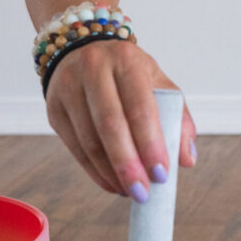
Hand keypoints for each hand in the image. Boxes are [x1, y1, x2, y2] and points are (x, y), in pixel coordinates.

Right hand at [45, 39, 196, 200]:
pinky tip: (111, 184)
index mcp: (127, 60)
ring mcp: (69, 88)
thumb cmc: (128, 71)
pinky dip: (94, 171)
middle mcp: (94, 70)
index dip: (151, 143)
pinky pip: (74, 147)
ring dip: (111, 173)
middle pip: (110, 125)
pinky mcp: (54, 109)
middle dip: (128, 164)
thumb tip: (187, 159)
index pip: (140, 107)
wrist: (82, 48)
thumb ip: (177, 117)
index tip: (162, 174)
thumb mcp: (157, 81)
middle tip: (143, 193)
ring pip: (88, 140)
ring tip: (130, 192)